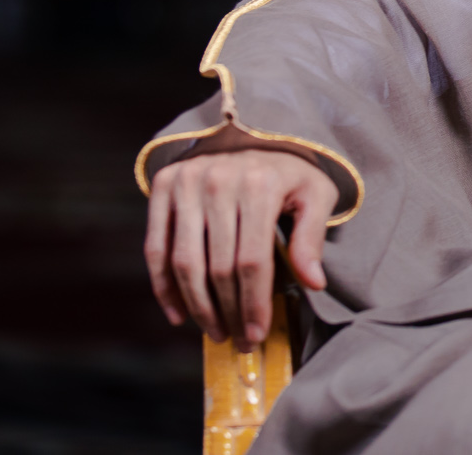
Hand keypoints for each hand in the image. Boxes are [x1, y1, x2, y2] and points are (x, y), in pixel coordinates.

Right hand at [144, 147, 338, 351]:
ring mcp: (187, 182)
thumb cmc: (289, 170)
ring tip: (214, 331)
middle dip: (228, 312)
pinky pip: (157, 247)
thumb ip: (312, 237)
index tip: (256, 334)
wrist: (251, 130)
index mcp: (261, 183)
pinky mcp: (164, 185)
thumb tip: (313, 283)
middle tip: (238, 340)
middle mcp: (219, 180)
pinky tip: (179, 313)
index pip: (253, 260)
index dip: (253, 304)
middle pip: (218, 267)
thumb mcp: (315, 194)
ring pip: (185, 262)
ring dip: (197, 306)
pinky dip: (164, 286)